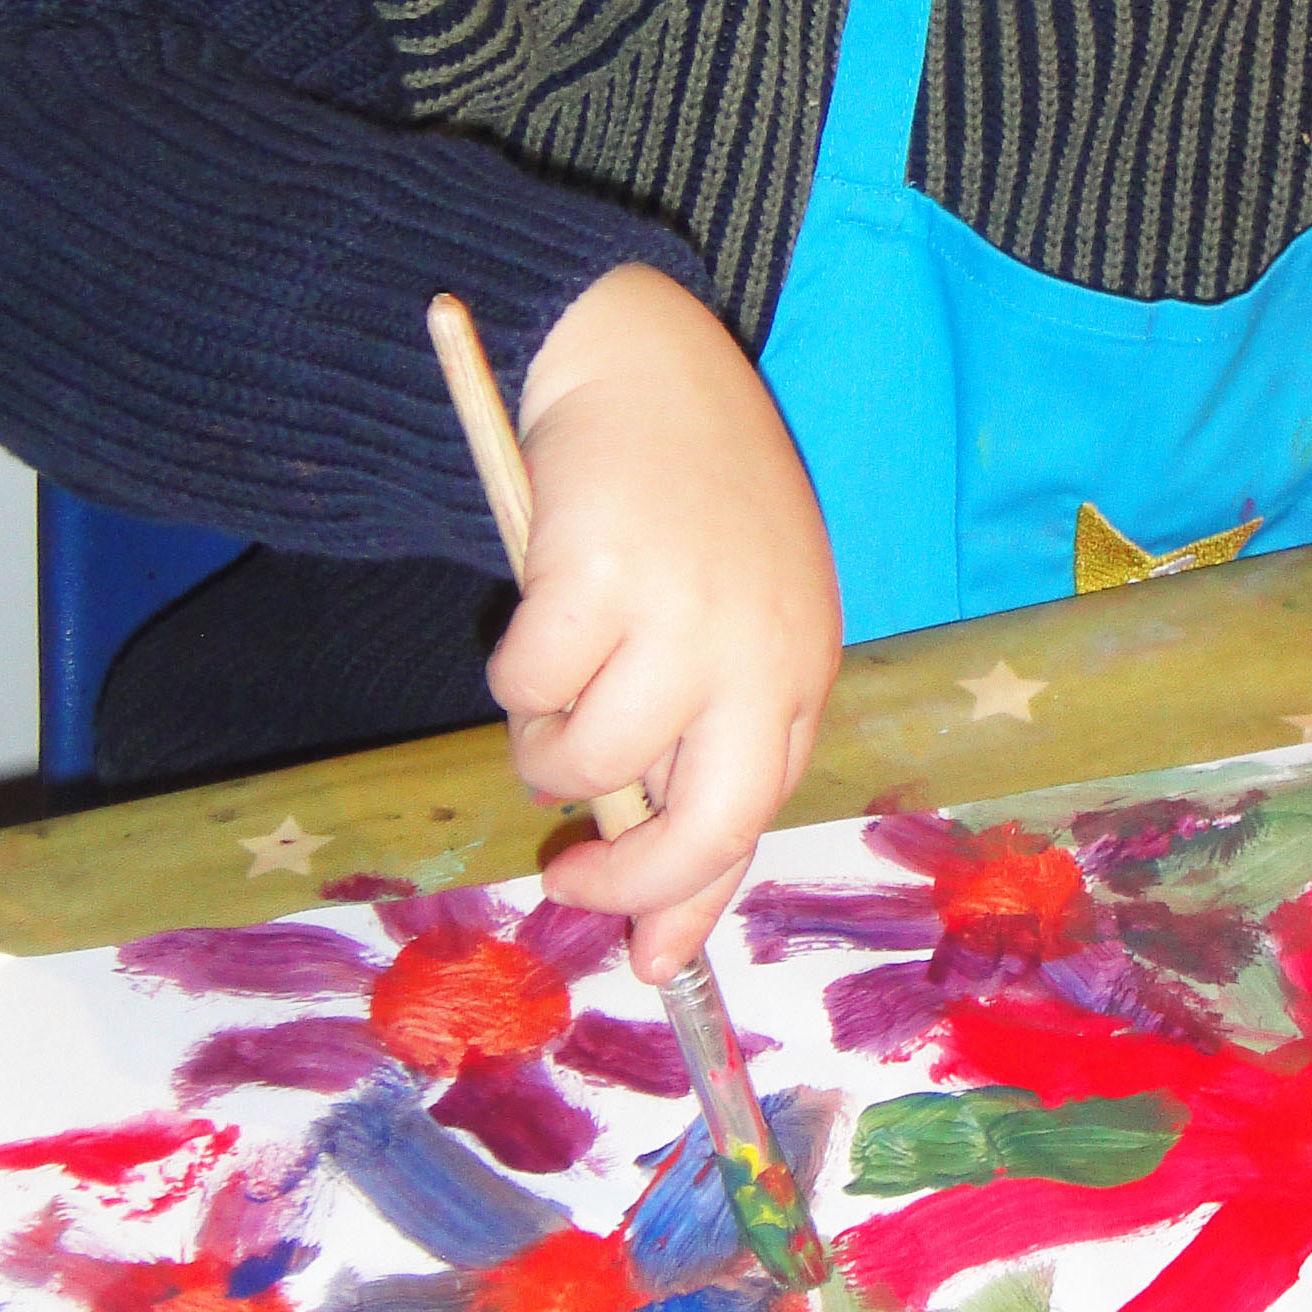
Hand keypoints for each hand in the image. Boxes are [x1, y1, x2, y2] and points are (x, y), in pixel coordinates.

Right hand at [494, 265, 840, 978]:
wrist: (639, 359)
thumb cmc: (686, 505)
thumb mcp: (727, 626)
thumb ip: (700, 749)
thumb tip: (654, 929)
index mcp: (799, 666)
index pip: (756, 817)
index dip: (692, 894)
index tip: (646, 952)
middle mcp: (758, 649)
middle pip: (704, 824)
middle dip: (627, 878)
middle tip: (569, 882)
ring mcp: (683, 613)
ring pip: (588, 759)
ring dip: (545, 745)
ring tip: (549, 685)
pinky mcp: (598, 578)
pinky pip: (526, 685)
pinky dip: (512, 671)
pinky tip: (537, 612)